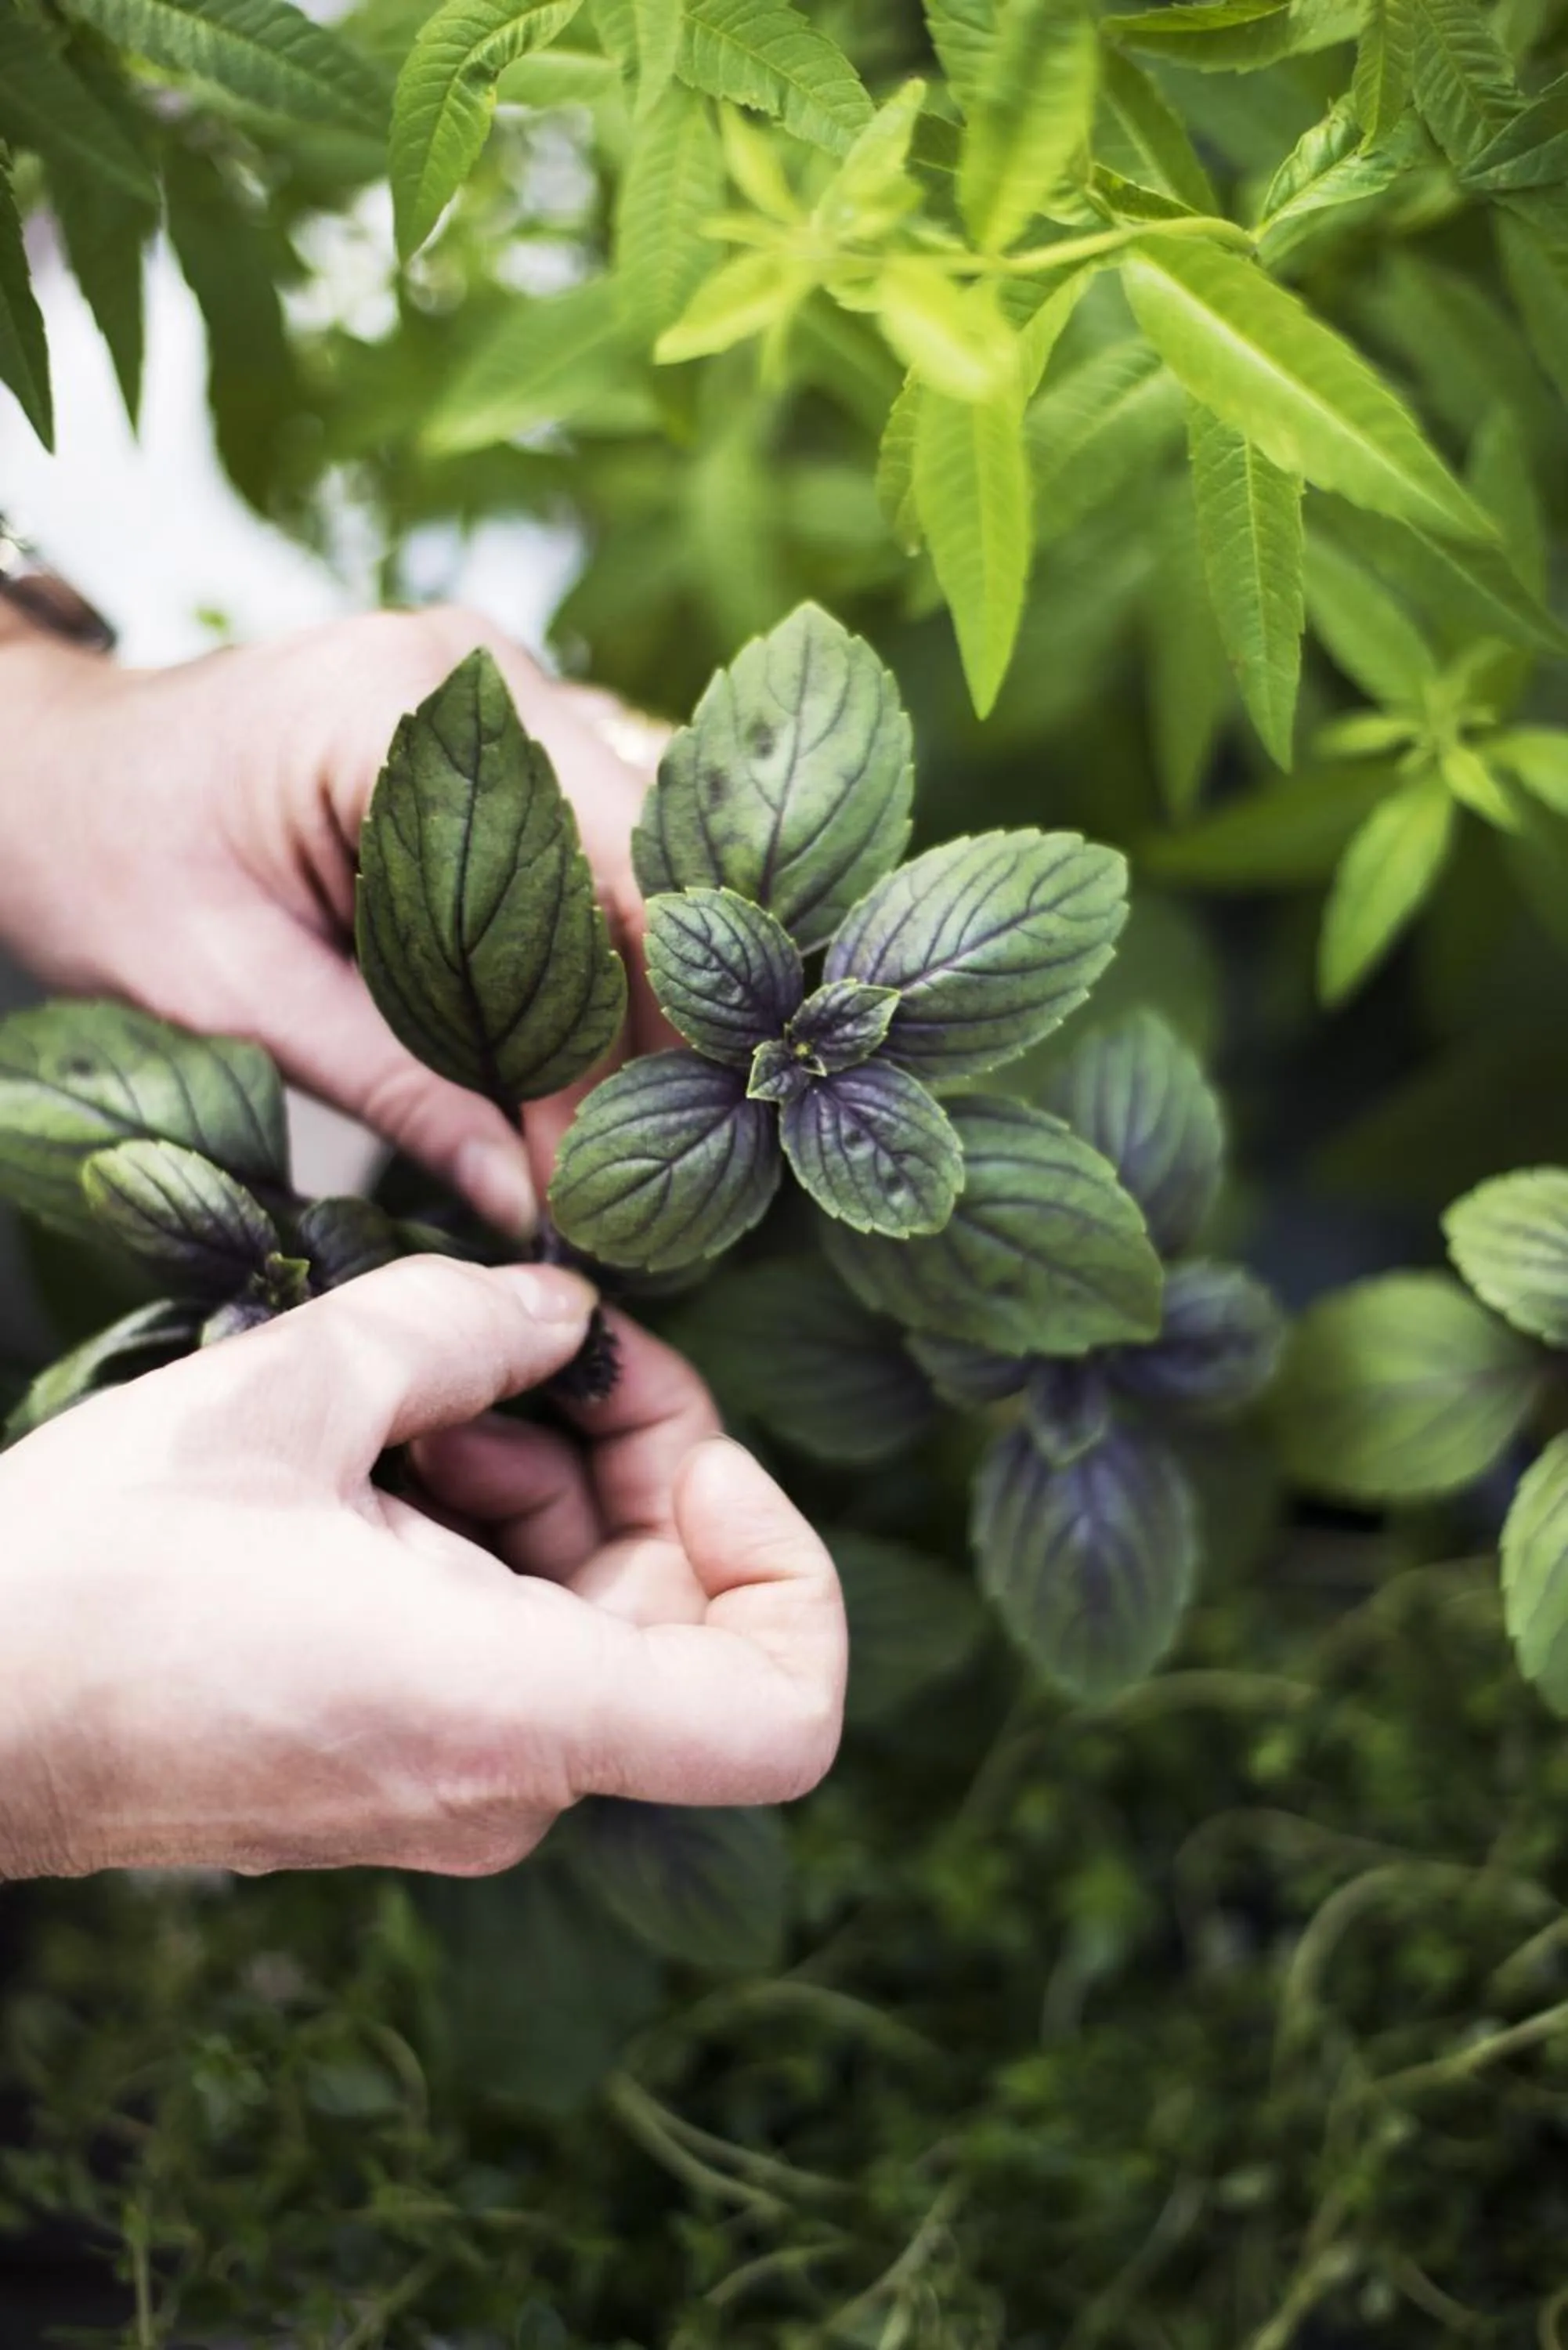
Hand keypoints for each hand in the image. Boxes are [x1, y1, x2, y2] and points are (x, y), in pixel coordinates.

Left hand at [0, 609, 670, 1230]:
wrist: (41, 781)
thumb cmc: (106, 868)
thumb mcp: (236, 997)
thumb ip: (396, 1089)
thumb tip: (523, 1198)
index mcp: (398, 706)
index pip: (598, 857)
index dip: (638, 1010)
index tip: (632, 1145)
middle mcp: (473, 676)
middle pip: (635, 856)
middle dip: (644, 1016)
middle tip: (636, 1162)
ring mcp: (493, 697)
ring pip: (624, 859)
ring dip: (627, 993)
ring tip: (613, 1127)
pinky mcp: (493, 740)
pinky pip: (584, 852)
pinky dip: (591, 957)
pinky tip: (581, 1057)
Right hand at [0, 1257, 844, 1876]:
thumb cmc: (94, 1572)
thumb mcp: (293, 1389)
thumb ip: (464, 1324)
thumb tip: (560, 1315)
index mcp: (512, 1711)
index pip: (784, 1715)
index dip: (788, 1562)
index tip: (696, 1454)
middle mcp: (504, 1782)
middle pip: (687, 1624)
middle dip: (642, 1464)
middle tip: (544, 1352)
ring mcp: (453, 1790)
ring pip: (595, 1620)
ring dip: (548, 1482)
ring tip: (424, 1399)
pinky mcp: (400, 1767)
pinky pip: (512, 1645)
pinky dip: (487, 1536)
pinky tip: (387, 1458)